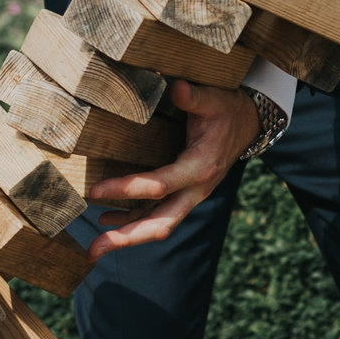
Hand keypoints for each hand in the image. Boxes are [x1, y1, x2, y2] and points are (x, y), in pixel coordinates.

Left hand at [82, 79, 259, 260]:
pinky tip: (108, 220)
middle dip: (126, 239)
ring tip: (95, 248)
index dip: (127, 189)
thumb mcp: (213, 99)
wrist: (246, 124)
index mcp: (200, 167)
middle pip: (160, 223)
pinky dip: (133, 222)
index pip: (160, 185)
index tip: (95, 190)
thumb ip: (193, 97)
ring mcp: (190, 196)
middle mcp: (196, 190)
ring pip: (159, 225)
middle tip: (93, 250)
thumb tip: (177, 88)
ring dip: (127, 238)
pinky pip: (158, 216)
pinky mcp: (184, 195)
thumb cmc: (226, 110)